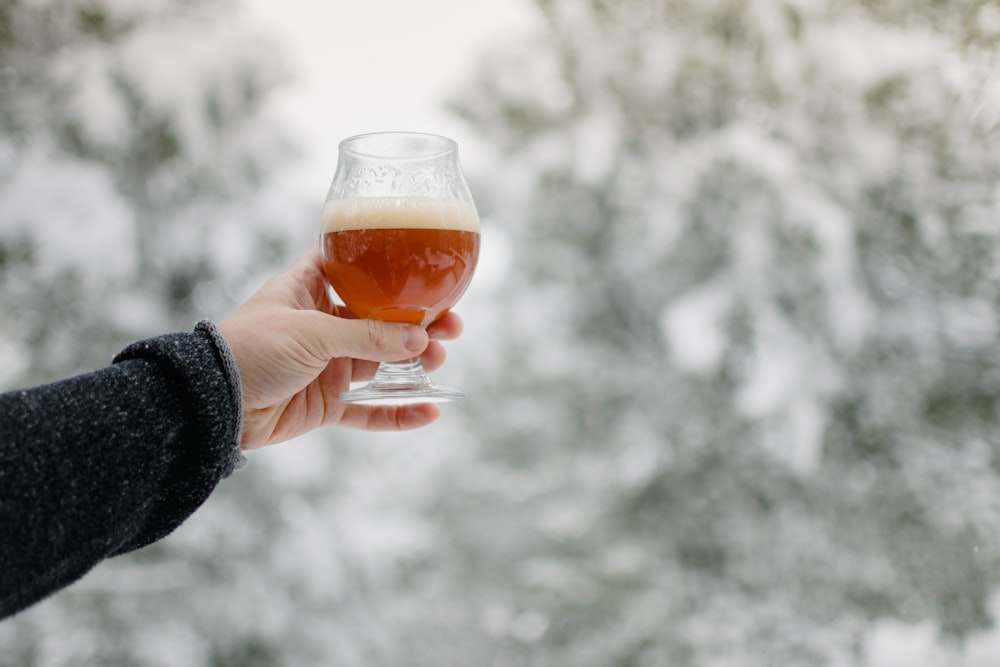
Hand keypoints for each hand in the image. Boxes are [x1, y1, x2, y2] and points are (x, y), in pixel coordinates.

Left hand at [217, 247, 462, 449]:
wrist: (213, 403)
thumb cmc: (251, 348)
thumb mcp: (312, 332)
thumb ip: (368, 336)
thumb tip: (419, 338)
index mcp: (310, 289)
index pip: (353, 268)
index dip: (386, 268)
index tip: (421, 272)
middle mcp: (322, 324)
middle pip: (381, 320)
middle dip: (417, 323)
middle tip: (450, 326)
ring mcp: (327, 365)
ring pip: (382, 364)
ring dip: (414, 364)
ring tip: (437, 362)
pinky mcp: (327, 403)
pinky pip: (370, 409)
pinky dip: (398, 412)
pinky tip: (428, 411)